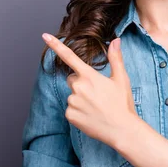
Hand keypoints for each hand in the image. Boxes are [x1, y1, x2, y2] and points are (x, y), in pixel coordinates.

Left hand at [42, 33, 137, 147]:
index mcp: (89, 76)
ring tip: (96, 107)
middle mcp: (78, 87)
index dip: (55, 45)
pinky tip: (91, 116)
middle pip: (72, 79)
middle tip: (97, 94)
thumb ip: (115, 58)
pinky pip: (70, 109)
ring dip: (80, 99)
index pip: (69, 56)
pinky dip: (78, 112)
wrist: (122, 130)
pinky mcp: (70, 115)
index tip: (44, 36)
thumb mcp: (121, 79)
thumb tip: (115, 40)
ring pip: (72, 95)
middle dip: (81, 83)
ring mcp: (73, 102)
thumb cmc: (122, 104)